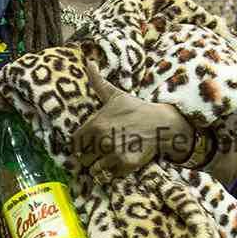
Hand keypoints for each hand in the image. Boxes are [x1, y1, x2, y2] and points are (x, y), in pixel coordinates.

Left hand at [72, 60, 192, 179]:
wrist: (161, 123)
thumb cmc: (136, 108)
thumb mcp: (115, 95)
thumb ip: (98, 82)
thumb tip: (88, 62)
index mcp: (96, 124)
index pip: (75, 143)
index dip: (79, 147)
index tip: (86, 147)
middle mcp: (103, 140)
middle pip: (84, 159)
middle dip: (90, 158)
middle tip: (99, 154)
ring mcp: (114, 153)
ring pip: (95, 170)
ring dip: (100, 168)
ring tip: (108, 161)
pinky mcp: (126, 164)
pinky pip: (111, 175)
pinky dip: (113, 173)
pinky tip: (119, 164)